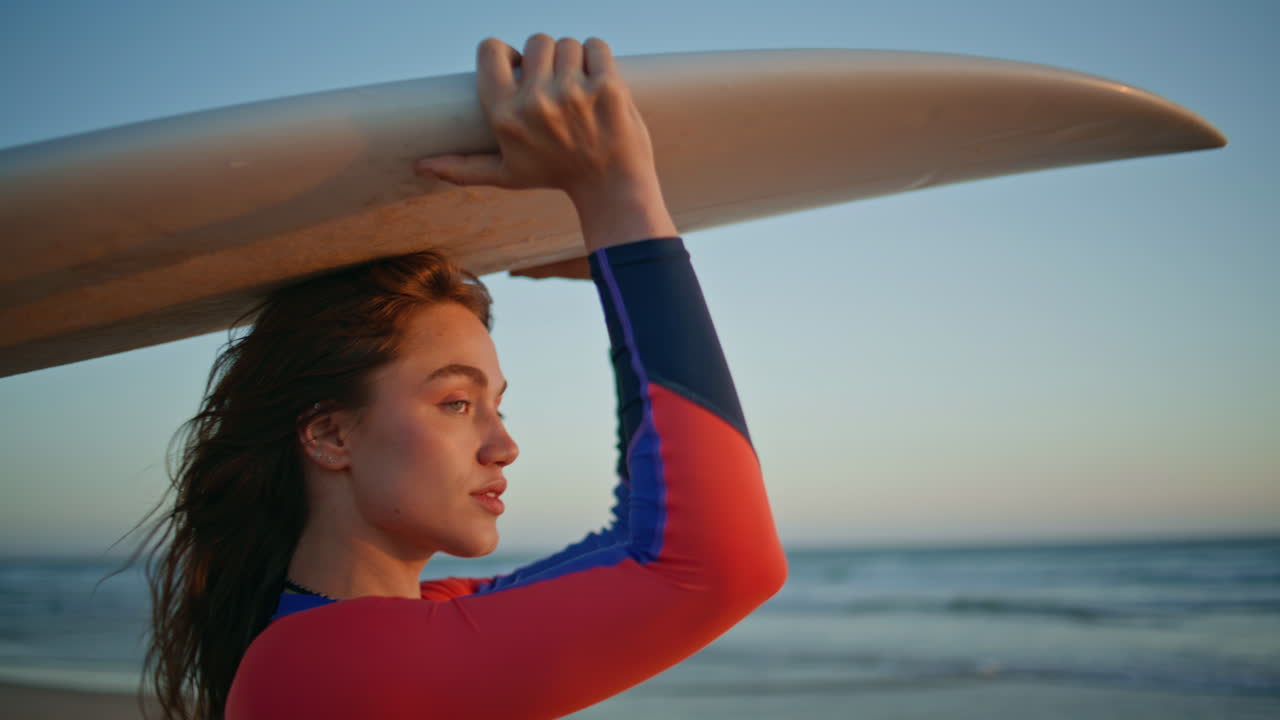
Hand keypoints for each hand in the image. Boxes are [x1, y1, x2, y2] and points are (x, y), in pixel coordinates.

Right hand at [415, 35, 675, 250]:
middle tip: (558, 88)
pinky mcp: (607, 87)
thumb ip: (463, 167)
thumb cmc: (556, 176)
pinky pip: (596, 46)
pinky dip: (599, 59)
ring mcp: (573, 94)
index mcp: (505, 117)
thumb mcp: (506, 174)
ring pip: (568, 43)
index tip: (521, 71)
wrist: (611, 188)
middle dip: (547, 59)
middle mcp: (536, 103)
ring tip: (579, 90)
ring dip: (575, 60)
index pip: (490, 49)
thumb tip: (420, 167)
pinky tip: (599, 84)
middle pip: (536, 41)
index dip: (508, 54)